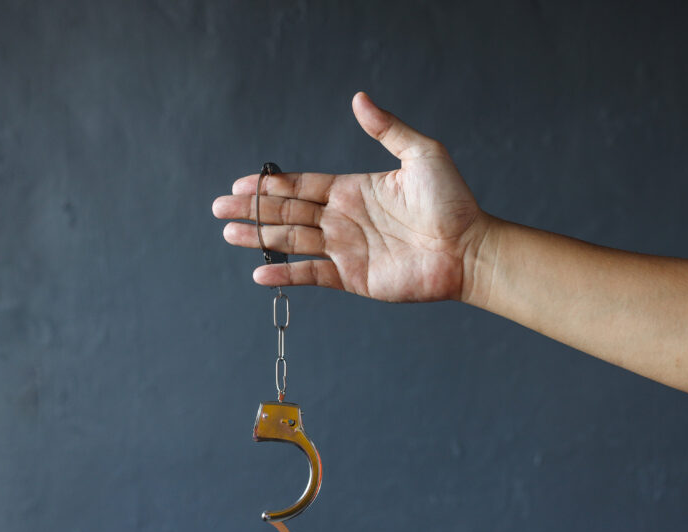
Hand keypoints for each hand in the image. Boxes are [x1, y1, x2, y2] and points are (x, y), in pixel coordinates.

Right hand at [214, 92, 489, 302]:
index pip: (302, 185)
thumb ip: (388, 129)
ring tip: (228, 232)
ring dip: (259, 236)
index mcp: (354, 190)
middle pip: (288, 212)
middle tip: (218, 207)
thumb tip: (359, 98)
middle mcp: (345, 219)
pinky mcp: (354, 277)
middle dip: (253, 208)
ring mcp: (347, 249)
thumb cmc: (453, 202)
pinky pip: (312, 274)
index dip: (271, 184)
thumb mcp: (422, 155)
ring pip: (293, 241)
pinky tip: (259, 272)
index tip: (241, 182)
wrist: (469, 249)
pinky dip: (285, 273)